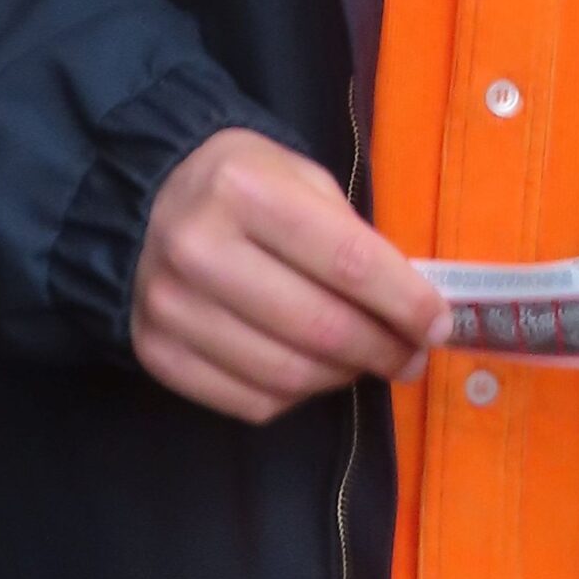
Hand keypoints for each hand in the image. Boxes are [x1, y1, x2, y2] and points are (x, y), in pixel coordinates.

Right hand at [131, 128, 450, 424]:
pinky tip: (313, 372)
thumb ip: (350, 234)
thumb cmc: (241, 182)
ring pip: (286, 375)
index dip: (404, 301)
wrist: (139, 198)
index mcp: (245, 190)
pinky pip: (247, 402)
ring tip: (365, 362)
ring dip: (342, 377)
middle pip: (319, 326)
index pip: (347, 262)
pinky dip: (295, 397)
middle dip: (382, 349)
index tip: (439, 324)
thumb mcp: (299, 176)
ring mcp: (171, 308)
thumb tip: (410, 306)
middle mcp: (200, 250)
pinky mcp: (157, 353)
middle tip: (411, 356)